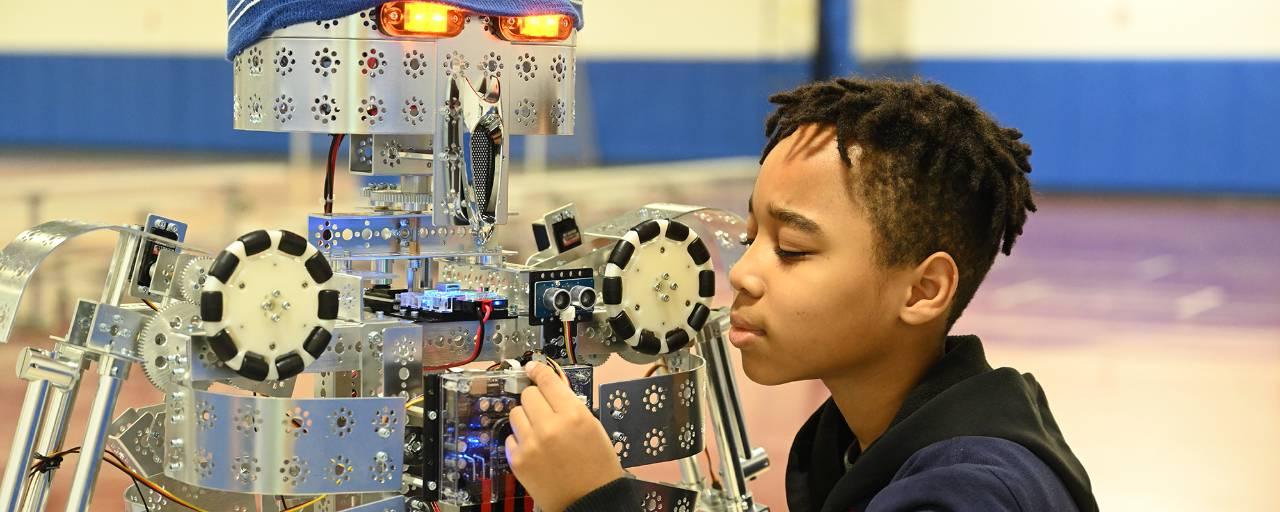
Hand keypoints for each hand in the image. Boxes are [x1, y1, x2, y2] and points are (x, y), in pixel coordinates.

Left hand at [506, 361, 624, 511]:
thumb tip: (551, 387)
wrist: (589, 501)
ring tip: (539, 432)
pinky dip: (520, 440)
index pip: (547, 381)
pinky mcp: (518, 460)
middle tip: (545, 412)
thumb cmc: (598, 465)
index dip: (539, 371)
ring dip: (526, 418)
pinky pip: (510, 437)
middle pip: (528, 395)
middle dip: (536, 400)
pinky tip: (534, 449)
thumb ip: (570, 406)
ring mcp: (531, 443)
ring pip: (515, 413)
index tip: (532, 368)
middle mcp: (549, 425)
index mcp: (574, 414)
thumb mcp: (593, 427)